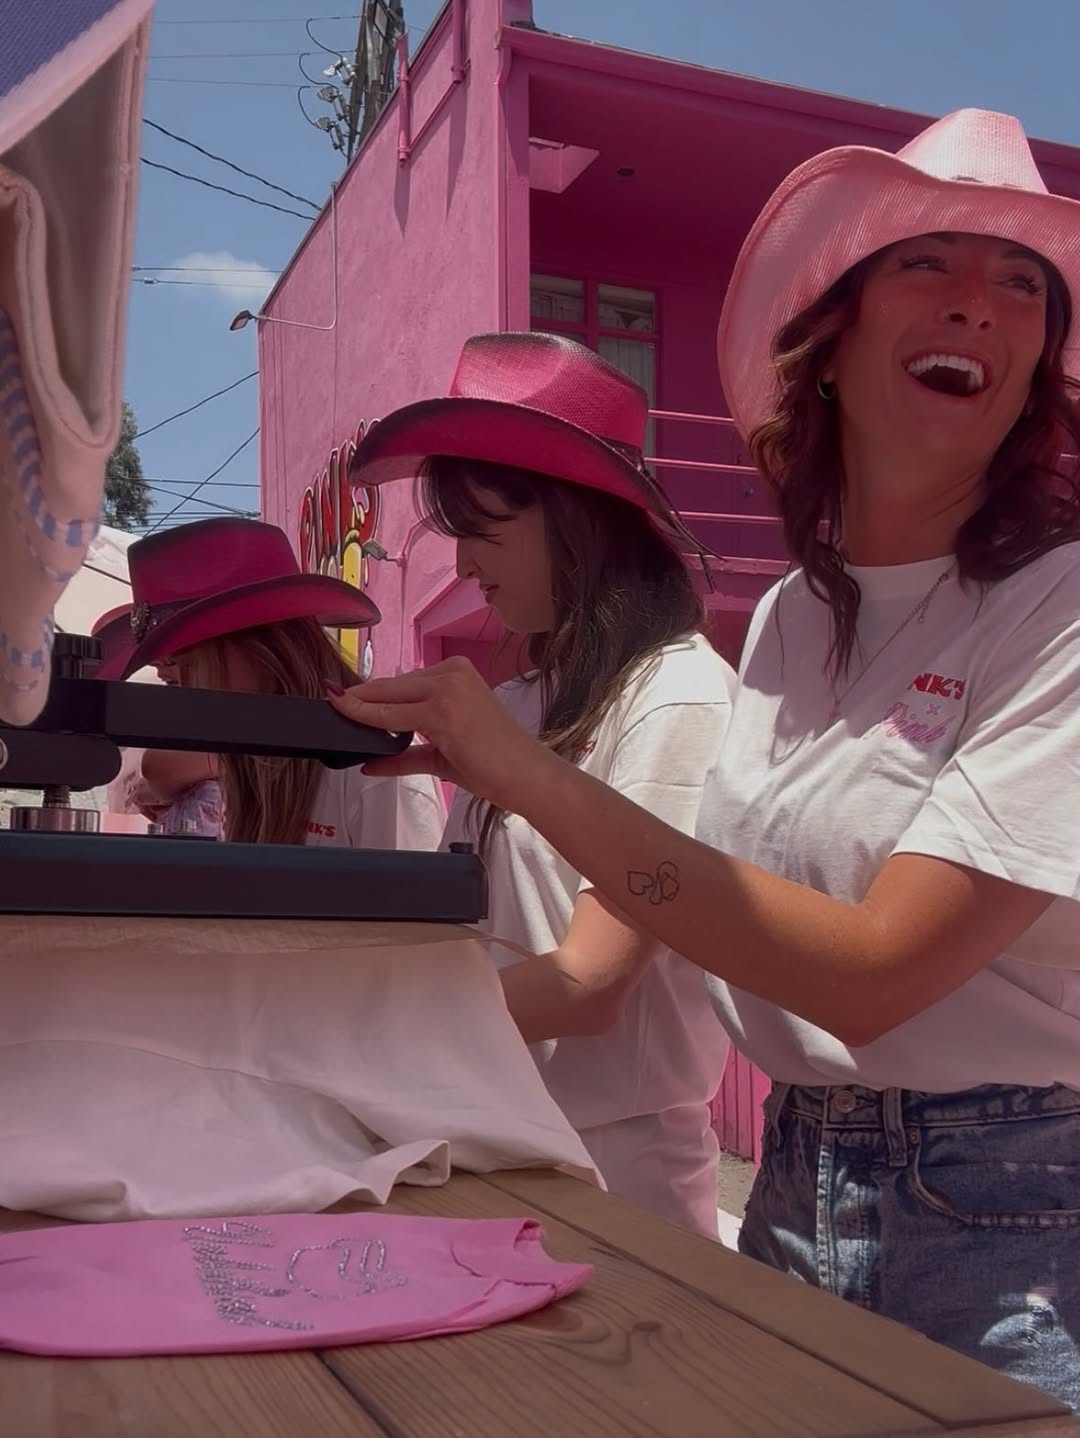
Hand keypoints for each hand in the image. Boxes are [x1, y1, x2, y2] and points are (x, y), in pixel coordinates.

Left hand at [327, 657, 556, 810]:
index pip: (400, 683)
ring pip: (385, 696)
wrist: (525, 776)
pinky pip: (390, 716)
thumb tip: (369, 765)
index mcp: (455, 673)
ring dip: (358, 708)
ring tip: (334, 711)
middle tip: (329, 705)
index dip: (368, 694)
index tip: (340, 699)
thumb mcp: (443, 755)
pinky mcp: (441, 709)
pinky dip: (365, 719)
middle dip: (357, 699)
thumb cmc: (495, 764)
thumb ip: (405, 756)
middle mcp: (450, 673)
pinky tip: (347, 716)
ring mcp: (446, 689)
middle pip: (388, 686)